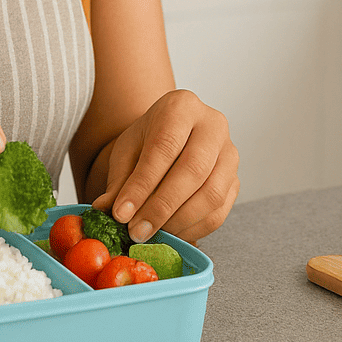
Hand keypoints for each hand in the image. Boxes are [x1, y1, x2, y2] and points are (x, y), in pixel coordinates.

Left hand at [91, 89, 238, 244]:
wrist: (173, 135)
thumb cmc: (149, 140)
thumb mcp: (127, 151)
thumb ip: (119, 180)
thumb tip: (106, 210)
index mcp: (182, 107)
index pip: (164, 147)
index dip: (142, 185)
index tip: (121, 214)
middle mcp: (213, 125)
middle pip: (194, 170)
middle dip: (162, 207)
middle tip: (137, 230)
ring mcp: (230, 153)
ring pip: (212, 194)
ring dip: (179, 222)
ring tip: (152, 234)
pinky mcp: (236, 180)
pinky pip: (219, 212)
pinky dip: (194, 229)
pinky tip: (171, 234)